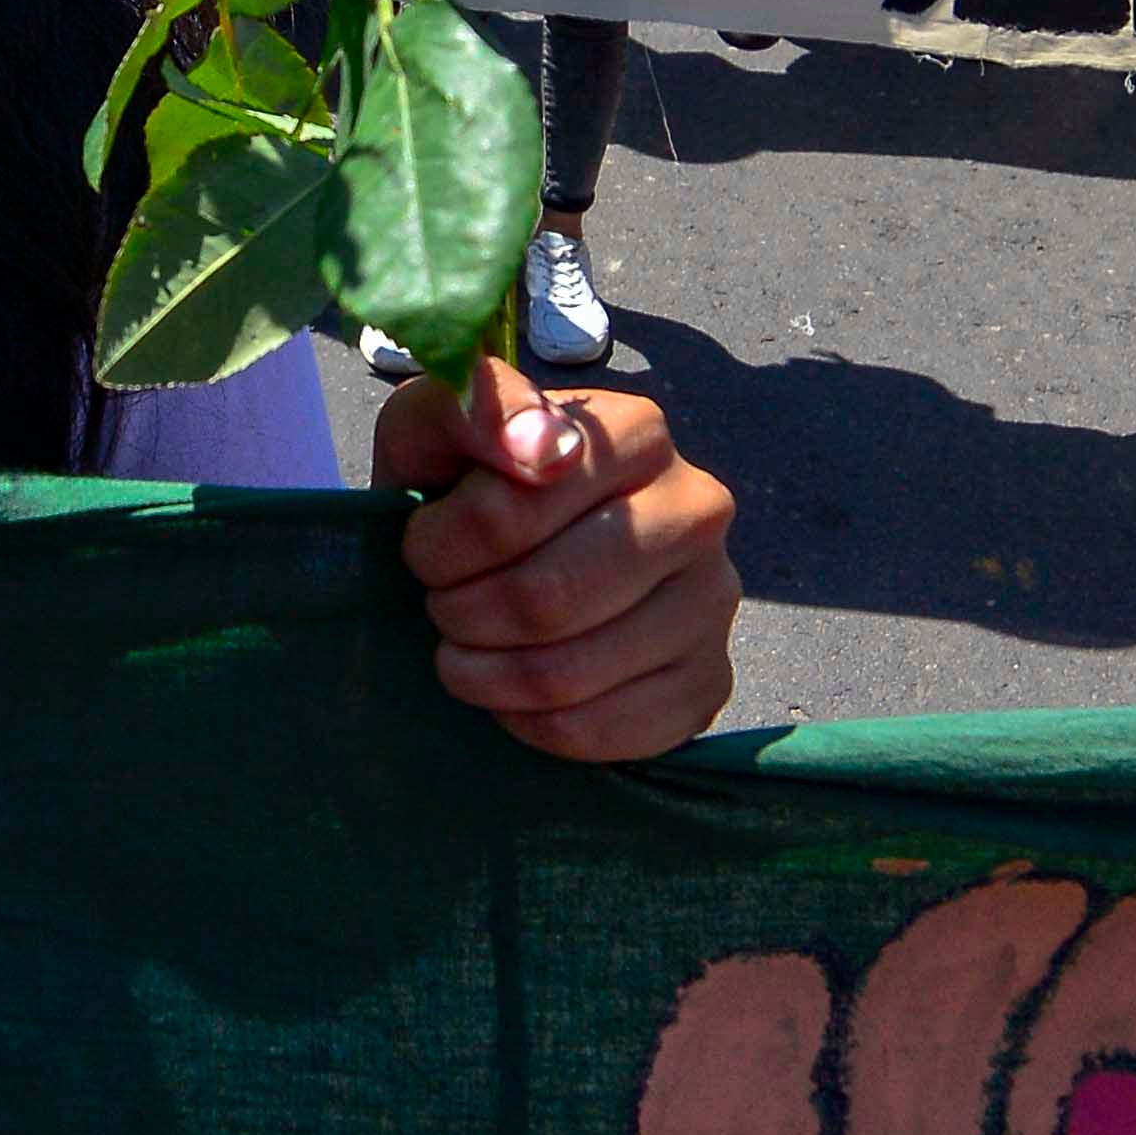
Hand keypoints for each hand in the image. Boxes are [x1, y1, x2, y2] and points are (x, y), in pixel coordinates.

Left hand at [370, 353, 738, 760]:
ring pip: (570, 674)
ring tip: (464, 650)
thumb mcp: (437, 426)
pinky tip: (510, 696)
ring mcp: (713, 600)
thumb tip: (543, 448)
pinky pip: (604, 730)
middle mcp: (697, 508)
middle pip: (547, 598)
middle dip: (462, 613)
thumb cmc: (465, 487)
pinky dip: (530, 725)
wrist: (508, 561)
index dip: (440, 546)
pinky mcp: (708, 681)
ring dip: (484, 676)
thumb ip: (477, 404)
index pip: (513, 508)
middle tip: (441, 605)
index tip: (422, 547)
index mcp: (638, 432)